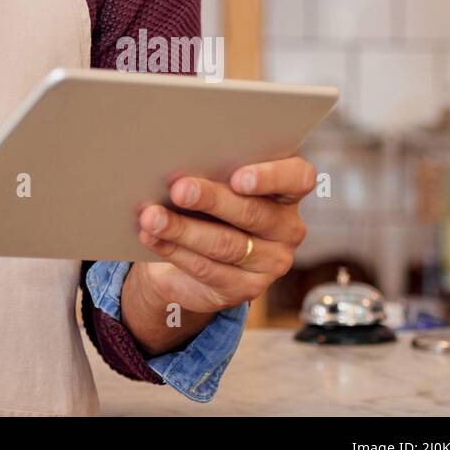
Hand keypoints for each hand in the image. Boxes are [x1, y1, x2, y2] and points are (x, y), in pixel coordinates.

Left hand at [131, 156, 315, 318]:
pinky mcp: (246, 288)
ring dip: (183, 229)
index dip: (271, 176)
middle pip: (252, 212)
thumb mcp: (214, 181)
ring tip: (152, 217)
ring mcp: (270, 262)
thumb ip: (211, 170)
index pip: (298, 178)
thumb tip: (179, 161)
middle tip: (178, 189)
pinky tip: (152, 237)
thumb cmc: (207, 202)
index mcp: (286, 190)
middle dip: (211, 200)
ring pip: (226, 244)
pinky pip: (207, 269)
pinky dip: (174, 250)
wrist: (193, 252)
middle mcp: (286, 227)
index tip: (238, 178)